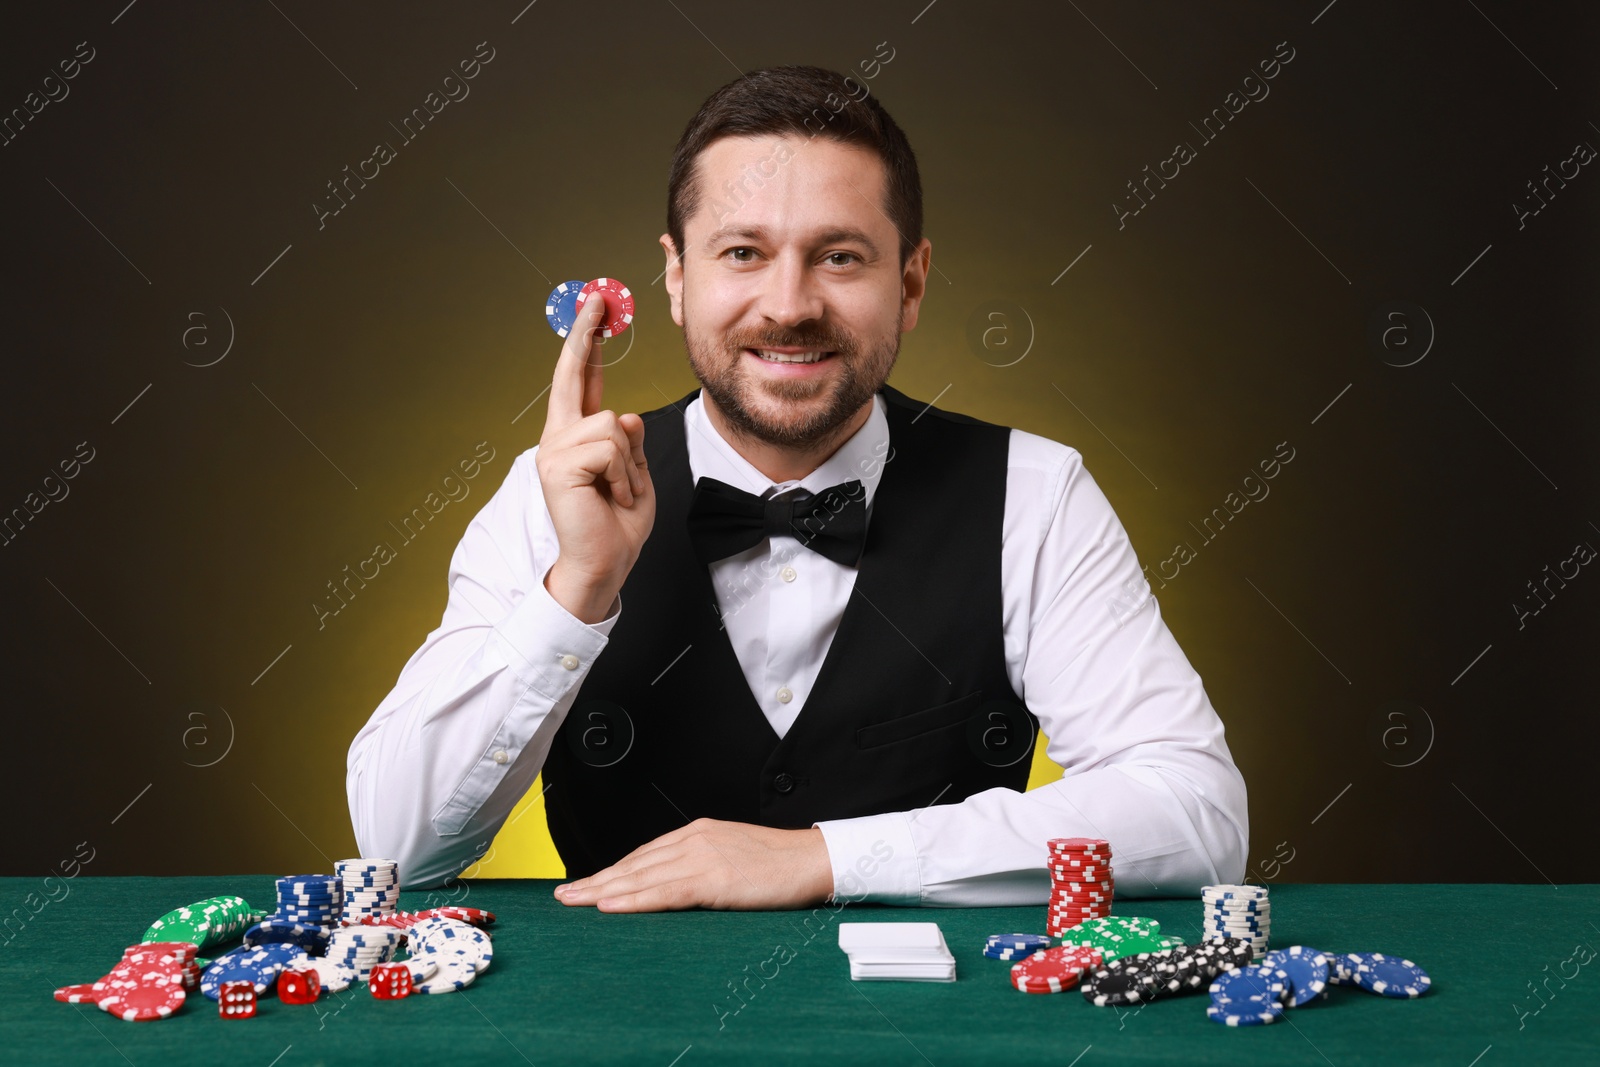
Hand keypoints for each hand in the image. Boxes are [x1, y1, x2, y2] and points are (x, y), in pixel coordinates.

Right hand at [536, 294, 654, 620]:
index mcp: (575, 436)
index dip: (585, 344)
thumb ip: (630, 443)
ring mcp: (554, 450)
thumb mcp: (635, 475)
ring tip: (619, 493)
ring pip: (613, 423)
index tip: (595, 311)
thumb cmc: (618, 525)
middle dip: (585, 333)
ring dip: (629, 464)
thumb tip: (625, 414)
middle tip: (598, 297)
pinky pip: (611, 448)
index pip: (579, 381)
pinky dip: (623, 476)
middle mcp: (558, 437)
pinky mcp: (558, 465)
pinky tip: (611, 498)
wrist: (603, 565)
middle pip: (574, 376)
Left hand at [553, 818, 835, 911]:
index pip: (644, 854)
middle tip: (564, 895)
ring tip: (574, 902)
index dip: (612, 870)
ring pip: (640, 877)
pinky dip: (633, 900)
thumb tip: (677, 886)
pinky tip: (610, 906)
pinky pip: (663, 892)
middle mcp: (694, 839)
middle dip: (595, 880)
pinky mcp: (713, 879)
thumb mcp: (733, 856)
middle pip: (634, 864)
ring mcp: (702, 857)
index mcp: (699, 832)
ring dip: (602, 891)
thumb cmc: (779, 863)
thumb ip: (703, 864)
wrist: (813, 860)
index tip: (588, 882)